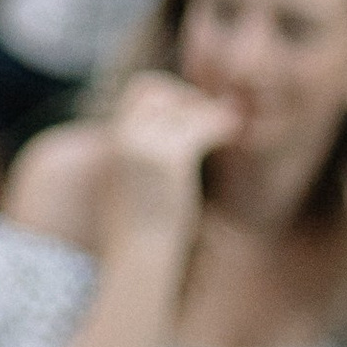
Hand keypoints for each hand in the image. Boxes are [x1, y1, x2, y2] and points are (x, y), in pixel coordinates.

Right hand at [99, 72, 240, 250]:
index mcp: (114, 141)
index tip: (192, 115)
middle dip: (188, 98)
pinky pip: (202, 127)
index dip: (171, 93)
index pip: (141, 89)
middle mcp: (124, 138)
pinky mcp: (170, 160)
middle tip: (211, 121)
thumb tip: (178, 138)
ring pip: (184, 107)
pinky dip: (221, 127)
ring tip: (229, 127)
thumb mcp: (135, 182)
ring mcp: (145, 146)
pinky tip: (232, 136)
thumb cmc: (139, 227)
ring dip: (209, 114)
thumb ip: (147, 153)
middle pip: (158, 88)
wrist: (135, 258)